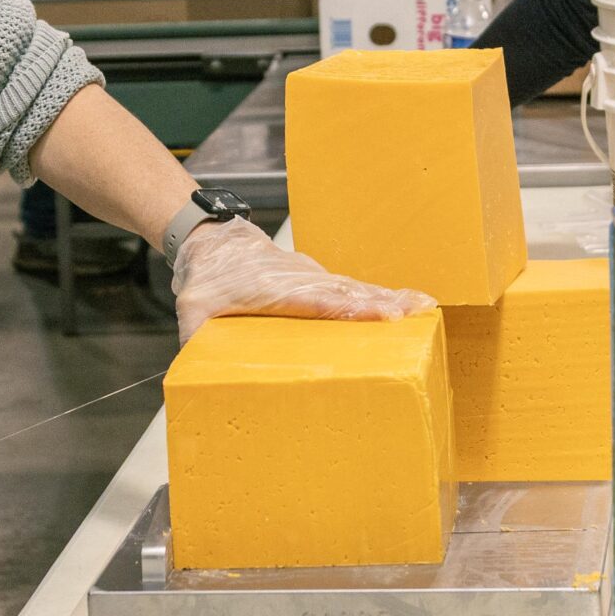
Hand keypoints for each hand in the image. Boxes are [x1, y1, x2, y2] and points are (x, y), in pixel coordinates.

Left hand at [169, 217, 433, 343]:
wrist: (214, 242)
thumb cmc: (207, 279)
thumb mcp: (191, 309)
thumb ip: (194, 340)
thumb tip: (195, 373)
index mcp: (273, 288)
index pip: (316, 299)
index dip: (348, 308)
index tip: (379, 315)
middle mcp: (300, 280)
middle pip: (345, 292)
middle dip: (381, 303)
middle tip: (416, 312)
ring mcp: (313, 277)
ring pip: (354, 288)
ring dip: (390, 298)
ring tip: (424, 307)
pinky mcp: (320, 281)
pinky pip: (353, 289)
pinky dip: (381, 295)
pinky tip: (408, 304)